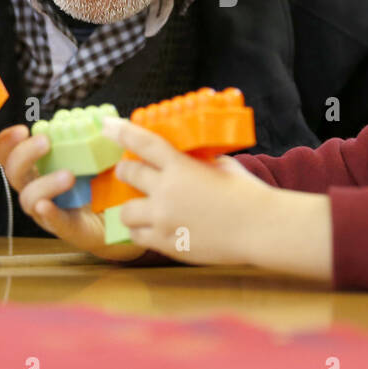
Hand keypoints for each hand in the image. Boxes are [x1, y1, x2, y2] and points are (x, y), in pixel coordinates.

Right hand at [0, 124, 145, 261]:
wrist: (123, 215)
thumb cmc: (104, 181)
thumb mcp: (98, 154)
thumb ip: (95, 138)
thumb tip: (106, 121)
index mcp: (39, 167)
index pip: (9, 154)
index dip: (8, 142)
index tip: (22, 130)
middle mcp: (37, 188)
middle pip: (13, 173)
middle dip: (24, 155)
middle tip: (46, 141)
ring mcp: (48, 211)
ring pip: (29, 199)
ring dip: (44, 184)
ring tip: (68, 175)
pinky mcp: (66, 228)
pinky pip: (52, 222)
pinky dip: (49, 212)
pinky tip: (48, 205)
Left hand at [102, 117, 275, 265]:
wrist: (260, 228)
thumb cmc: (247, 194)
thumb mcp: (221, 165)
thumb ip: (196, 162)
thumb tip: (184, 159)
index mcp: (180, 167)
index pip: (143, 143)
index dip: (121, 132)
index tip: (107, 125)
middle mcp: (166, 191)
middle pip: (127, 174)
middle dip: (125, 171)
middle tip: (128, 172)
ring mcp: (164, 219)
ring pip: (125, 212)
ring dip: (131, 207)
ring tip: (141, 208)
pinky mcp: (167, 243)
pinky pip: (138, 236)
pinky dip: (142, 231)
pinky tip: (154, 228)